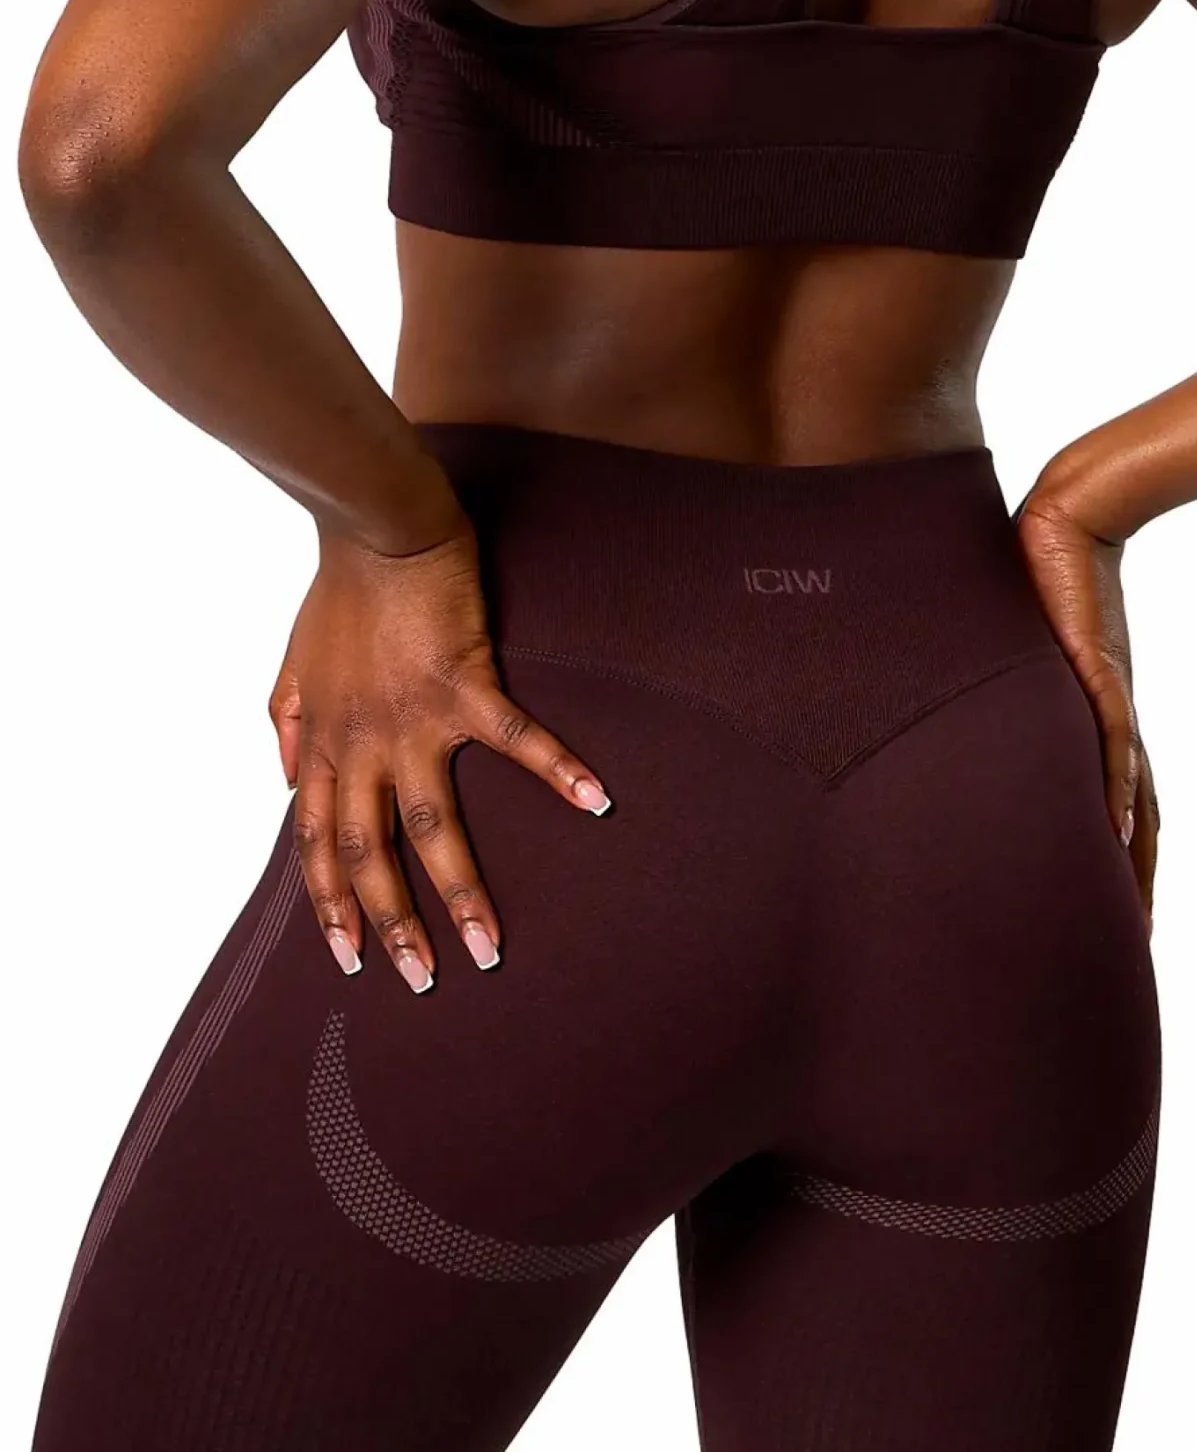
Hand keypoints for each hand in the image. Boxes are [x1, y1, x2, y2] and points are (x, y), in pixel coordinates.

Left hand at [268, 520, 612, 992]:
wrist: (376, 528)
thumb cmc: (341, 590)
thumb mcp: (293, 663)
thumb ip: (286, 724)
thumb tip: (287, 779)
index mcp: (327, 744)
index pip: (318, 844)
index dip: (330, 905)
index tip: (349, 959)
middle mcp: (363, 745)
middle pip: (369, 855)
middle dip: (393, 926)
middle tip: (422, 981)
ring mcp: (413, 720)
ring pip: (431, 826)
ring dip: (460, 891)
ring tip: (490, 945)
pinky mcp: (464, 684)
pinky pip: (515, 740)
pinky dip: (558, 770)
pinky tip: (597, 801)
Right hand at [1012, 486, 1159, 934]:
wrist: (1072, 518)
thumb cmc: (1041, 576)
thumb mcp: (1015, 650)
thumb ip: (995, 683)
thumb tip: (948, 697)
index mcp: (1094, 723)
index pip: (1116, 807)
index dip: (1121, 866)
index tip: (1117, 921)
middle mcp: (1111, 723)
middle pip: (1136, 823)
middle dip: (1136, 887)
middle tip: (1134, 948)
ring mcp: (1109, 701)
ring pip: (1133, 798)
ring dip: (1135, 861)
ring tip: (1134, 918)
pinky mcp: (1097, 672)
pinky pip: (1113, 743)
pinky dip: (1116, 791)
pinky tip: (1114, 834)